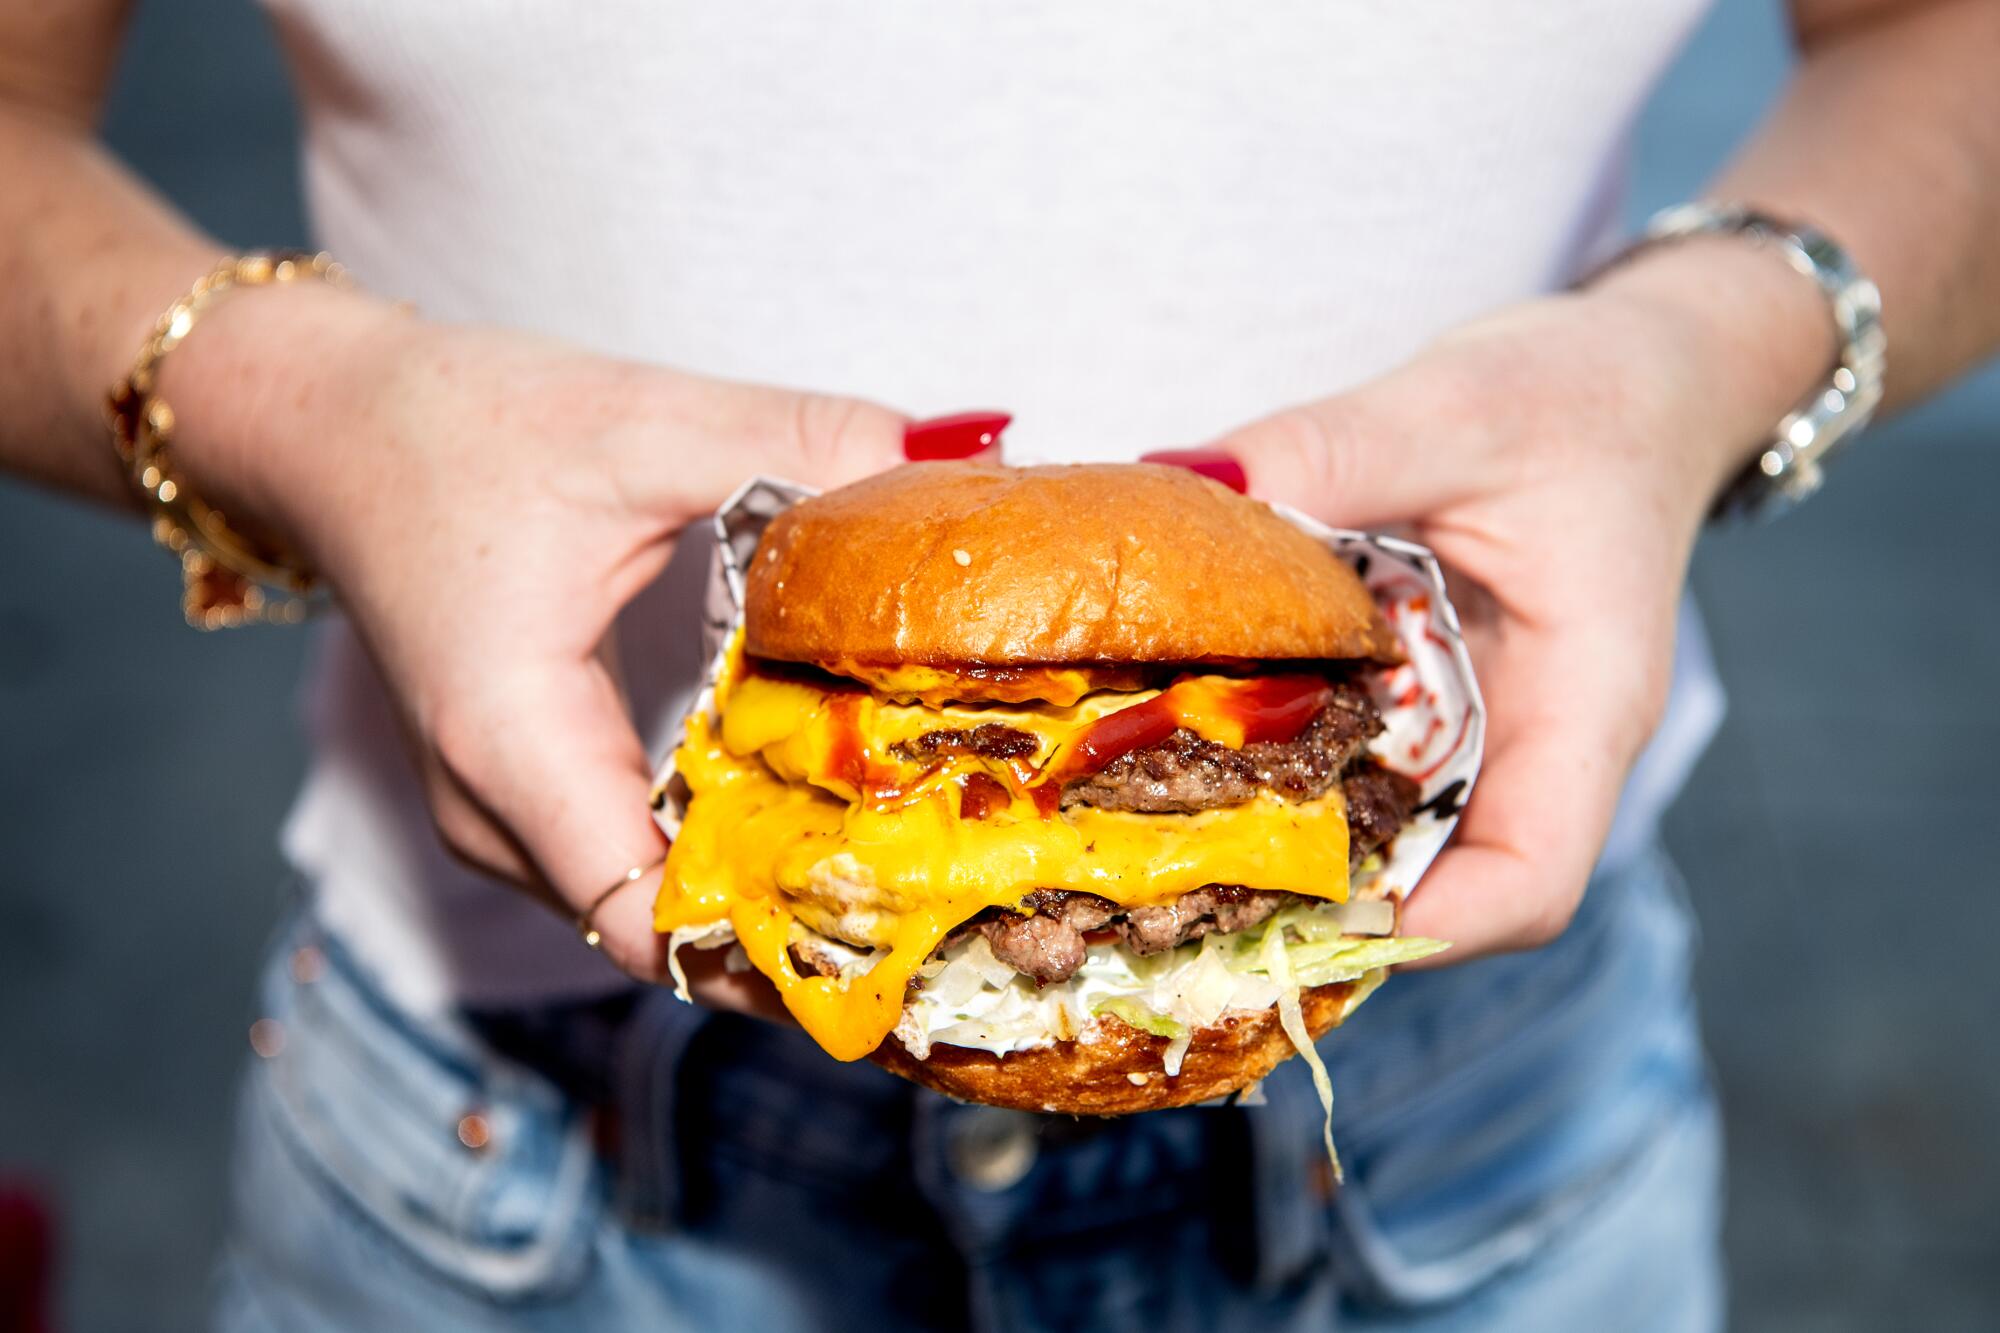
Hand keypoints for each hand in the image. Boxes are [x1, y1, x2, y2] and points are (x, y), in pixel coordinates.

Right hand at [160, 284, 1001, 1002]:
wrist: (327, 423)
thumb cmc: (454, 427)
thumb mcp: (641, 424)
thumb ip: (797, 443)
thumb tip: (944, 472)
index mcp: (514, 743)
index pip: (650, 922)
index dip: (775, 952)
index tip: (899, 939)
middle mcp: (492, 813)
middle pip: (659, 931)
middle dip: (791, 928)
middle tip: (933, 903)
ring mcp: (494, 814)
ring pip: (643, 905)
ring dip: (755, 894)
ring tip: (891, 868)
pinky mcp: (514, 789)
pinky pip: (625, 857)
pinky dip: (711, 851)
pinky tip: (805, 812)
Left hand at [1151, 245, 1828, 962]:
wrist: (1639, 377)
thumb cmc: (1587, 395)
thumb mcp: (1459, 404)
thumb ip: (1330, 449)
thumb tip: (1188, 484)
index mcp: (1585, 706)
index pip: (1530, 881)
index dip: (1421, 923)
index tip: (1298, 903)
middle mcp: (1534, 747)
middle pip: (1434, 881)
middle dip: (1310, 892)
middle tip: (1170, 869)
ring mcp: (1479, 732)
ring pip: (1382, 831)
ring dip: (1279, 831)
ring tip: (1152, 809)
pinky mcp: (1428, 700)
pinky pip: (1355, 760)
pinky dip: (1278, 757)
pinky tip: (1186, 722)